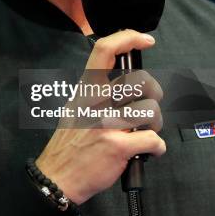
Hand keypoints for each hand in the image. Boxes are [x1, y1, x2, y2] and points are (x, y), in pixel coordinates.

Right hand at [36, 29, 165, 204]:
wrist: (58, 177)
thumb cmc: (69, 143)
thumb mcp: (75, 107)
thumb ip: (95, 92)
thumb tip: (121, 79)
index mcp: (86, 89)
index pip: (105, 50)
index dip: (129, 38)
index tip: (146, 40)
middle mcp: (96, 102)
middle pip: (140, 80)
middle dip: (154, 92)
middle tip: (148, 103)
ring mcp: (106, 123)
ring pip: (151, 110)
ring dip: (155, 123)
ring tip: (145, 130)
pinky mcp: (118, 146)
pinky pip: (153, 140)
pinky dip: (156, 148)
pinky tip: (148, 150)